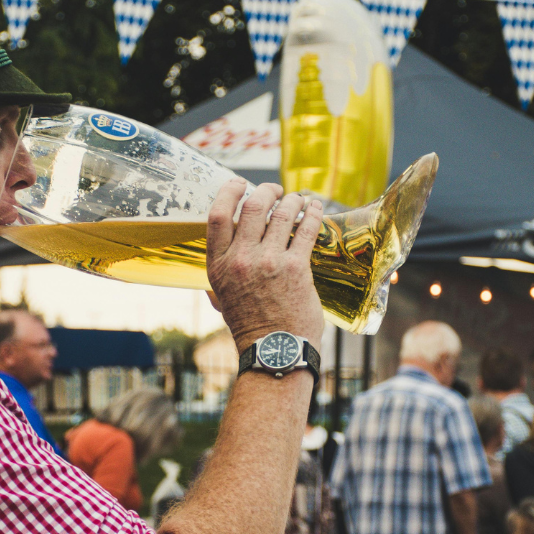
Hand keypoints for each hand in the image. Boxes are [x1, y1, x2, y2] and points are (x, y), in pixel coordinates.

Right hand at [205, 179, 324, 350]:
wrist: (274, 350)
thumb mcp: (221, 296)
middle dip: (267, 190)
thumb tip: (222, 251)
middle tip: (275, 190)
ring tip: (299, 199)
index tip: (239, 183)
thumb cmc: (250, 324)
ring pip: (282, 213)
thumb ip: (221, 271)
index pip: (218, 215)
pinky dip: (313, 213)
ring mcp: (269, 262)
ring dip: (293, 200)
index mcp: (218, 265)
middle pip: (253, 206)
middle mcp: (240, 260)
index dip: (229, 192)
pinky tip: (316, 208)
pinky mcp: (296, 269)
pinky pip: (306, 229)